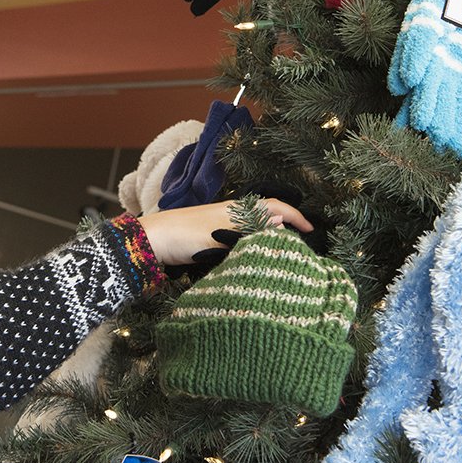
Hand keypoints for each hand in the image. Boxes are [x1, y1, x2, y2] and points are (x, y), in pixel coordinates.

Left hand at [137, 198, 312, 266]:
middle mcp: (230, 213)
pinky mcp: (209, 236)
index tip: (312, 230)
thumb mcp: (220, 237)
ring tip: (280, 252)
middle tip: (299, 245)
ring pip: (253, 227)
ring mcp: (219, 223)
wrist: (150, 241)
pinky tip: (252, 255)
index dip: (295, 217)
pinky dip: (251, 243)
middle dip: (285, 226)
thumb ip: (251, 233)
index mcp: (236, 209)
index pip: (275, 207)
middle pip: (266, 215)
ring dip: (267, 236)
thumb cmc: (184, 237)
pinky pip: (239, 236)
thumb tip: (282, 226)